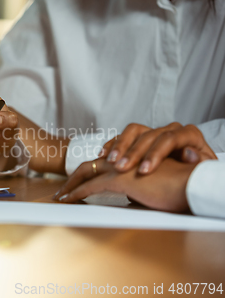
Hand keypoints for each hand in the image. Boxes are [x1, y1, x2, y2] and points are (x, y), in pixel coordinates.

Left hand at [53, 158, 196, 211]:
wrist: (186, 184)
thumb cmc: (174, 187)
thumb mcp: (151, 186)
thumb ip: (137, 188)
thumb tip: (129, 197)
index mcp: (126, 159)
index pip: (100, 164)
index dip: (87, 174)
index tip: (77, 183)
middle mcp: (120, 160)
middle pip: (88, 166)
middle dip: (72, 179)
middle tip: (61, 191)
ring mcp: (117, 168)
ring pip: (85, 174)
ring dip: (69, 186)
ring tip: (59, 197)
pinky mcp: (117, 180)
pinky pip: (89, 187)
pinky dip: (76, 193)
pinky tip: (67, 199)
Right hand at [99, 123, 215, 173]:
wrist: (192, 177)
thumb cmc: (197, 175)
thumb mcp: (203, 170)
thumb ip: (198, 162)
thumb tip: (188, 152)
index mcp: (188, 135)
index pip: (169, 138)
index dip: (154, 154)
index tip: (144, 171)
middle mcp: (170, 130)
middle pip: (148, 135)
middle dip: (132, 152)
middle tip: (121, 168)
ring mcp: (155, 133)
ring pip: (133, 131)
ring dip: (119, 146)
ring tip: (110, 161)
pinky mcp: (142, 139)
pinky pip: (124, 136)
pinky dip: (113, 144)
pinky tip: (104, 155)